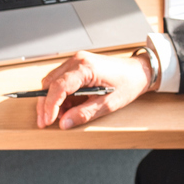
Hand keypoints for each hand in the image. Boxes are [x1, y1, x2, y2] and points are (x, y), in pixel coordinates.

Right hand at [36, 49, 154, 129]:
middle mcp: (77, 61)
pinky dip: (59, 95)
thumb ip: (84, 114)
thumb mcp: (108, 104)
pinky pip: (60, 80)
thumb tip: (64, 122)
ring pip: (52, 81)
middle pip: (50, 83)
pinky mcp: (77, 65)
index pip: (58, 87)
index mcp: (85, 68)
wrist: (139, 72)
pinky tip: (66, 107)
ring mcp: (76, 61)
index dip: (50, 106)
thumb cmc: (128, 83)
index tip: (47, 120)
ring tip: (58, 116)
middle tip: (45, 121)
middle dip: (45, 104)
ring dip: (51, 100)